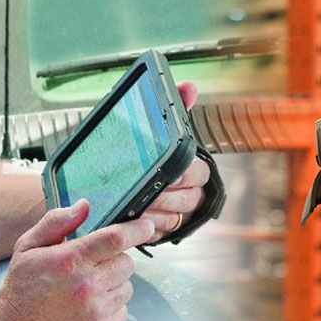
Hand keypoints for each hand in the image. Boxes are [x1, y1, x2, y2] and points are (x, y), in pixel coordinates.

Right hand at [0, 200, 154, 320]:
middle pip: (127, 262)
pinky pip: (124, 310)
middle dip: (116, 259)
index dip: (137, 229)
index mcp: (70, 260)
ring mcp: (96, 311)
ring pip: (127, 286)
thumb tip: (83, 206)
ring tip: (88, 288)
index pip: (116, 237)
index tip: (146, 225)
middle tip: (94, 265)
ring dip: (114, 283)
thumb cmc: (20, 290)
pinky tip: (89, 305)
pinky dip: (112, 305)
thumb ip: (57, 222)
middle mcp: (87, 286)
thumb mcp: (28, 247)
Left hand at [143, 81, 209, 240]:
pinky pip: (160, 234)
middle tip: (150, 193)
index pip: (199, 173)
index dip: (186, 175)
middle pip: (188, 199)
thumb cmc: (147, 153)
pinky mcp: (162, 232)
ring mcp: (178, 215)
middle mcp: (190, 194)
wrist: (121, 181)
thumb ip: (176, 109)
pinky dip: (147, 227)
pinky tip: (132, 220)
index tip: (172, 175)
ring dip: (156, 213)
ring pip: (174, 218)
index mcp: (193, 170)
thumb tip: (190, 86)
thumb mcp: (160, 131)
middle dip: (168, 197)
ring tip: (137, 206)